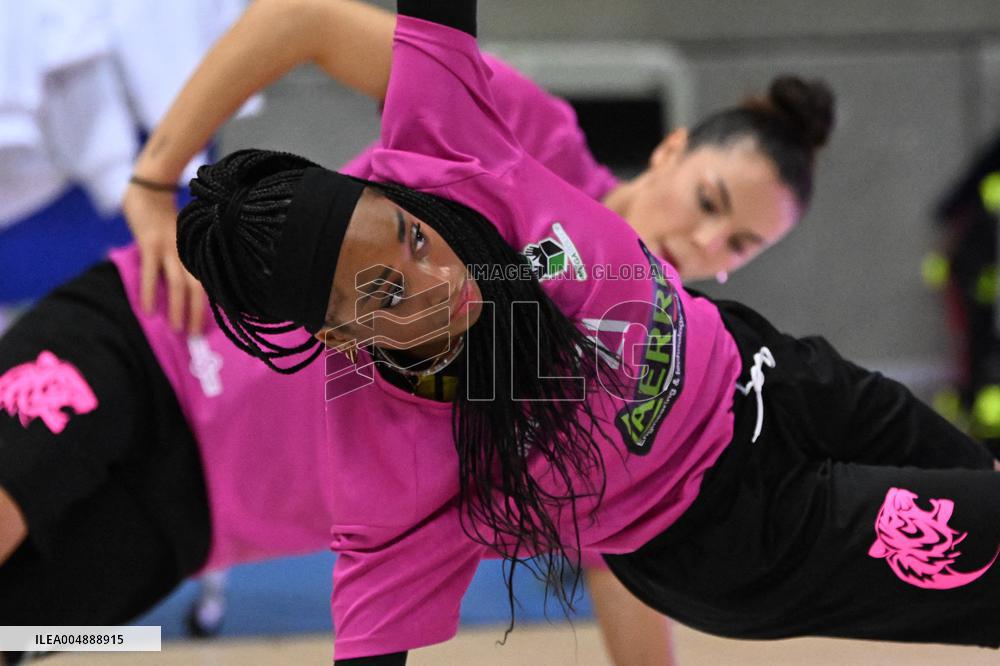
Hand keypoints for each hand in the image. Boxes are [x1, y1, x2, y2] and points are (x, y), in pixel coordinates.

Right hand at [122, 183, 205, 333]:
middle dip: (198, 313)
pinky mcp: (151, 244)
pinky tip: (148, 310)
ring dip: (177, 308)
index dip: (214, 303)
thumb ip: (189, 258)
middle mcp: (189, 251)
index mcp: (198, 251)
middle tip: (196, 336)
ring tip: (177, 329)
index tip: (216, 325)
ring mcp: (170, 247)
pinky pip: (150, 272)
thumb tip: (191, 287)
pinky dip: (149, 292)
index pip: (210, 280)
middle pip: (197, 287)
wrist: (150, 190)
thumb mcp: (186, 237)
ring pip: (177, 283)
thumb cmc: (167, 218)